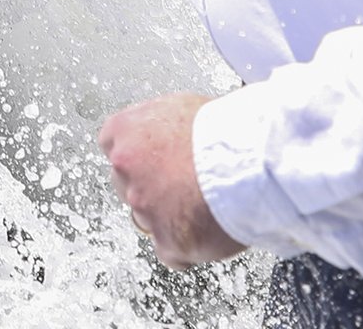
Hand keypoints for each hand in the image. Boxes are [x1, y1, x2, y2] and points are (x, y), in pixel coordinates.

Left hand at [98, 93, 244, 268]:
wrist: (250, 162)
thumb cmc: (227, 131)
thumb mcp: (186, 109)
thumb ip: (164, 129)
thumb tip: (171, 138)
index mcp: (128, 129)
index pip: (112, 143)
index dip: (136, 155)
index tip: (150, 160)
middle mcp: (126, 167)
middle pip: (126, 184)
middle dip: (149, 188)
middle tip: (181, 186)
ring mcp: (143, 206)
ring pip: (147, 220)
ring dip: (169, 218)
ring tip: (204, 207)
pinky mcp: (165, 240)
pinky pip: (171, 252)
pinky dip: (187, 248)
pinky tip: (208, 231)